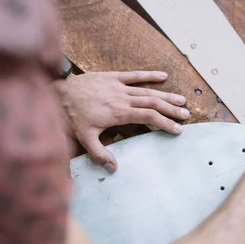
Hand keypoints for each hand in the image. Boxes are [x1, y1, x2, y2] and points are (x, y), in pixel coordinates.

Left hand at [53, 71, 188, 171]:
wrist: (58, 93)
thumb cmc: (71, 117)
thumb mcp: (84, 139)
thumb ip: (100, 154)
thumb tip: (114, 169)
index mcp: (119, 113)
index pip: (149, 117)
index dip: (165, 123)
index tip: (177, 130)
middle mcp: (122, 98)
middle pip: (153, 102)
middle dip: (171, 109)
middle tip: (186, 115)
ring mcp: (118, 86)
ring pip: (147, 90)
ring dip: (166, 95)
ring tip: (182, 100)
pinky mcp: (112, 76)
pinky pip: (134, 75)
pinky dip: (149, 75)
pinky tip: (163, 75)